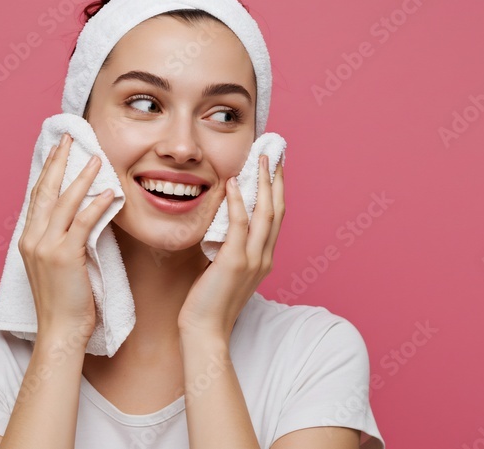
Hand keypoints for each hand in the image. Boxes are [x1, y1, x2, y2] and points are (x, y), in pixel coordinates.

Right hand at [18, 133, 115, 341]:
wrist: (59, 332)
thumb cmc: (63, 304)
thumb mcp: (56, 267)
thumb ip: (61, 241)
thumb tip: (78, 220)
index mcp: (28, 240)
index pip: (37, 196)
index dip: (48, 171)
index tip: (58, 150)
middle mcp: (32, 239)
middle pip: (45, 190)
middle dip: (58, 162)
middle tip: (70, 139)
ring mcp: (46, 247)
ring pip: (63, 202)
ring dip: (81, 177)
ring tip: (96, 158)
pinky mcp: (64, 257)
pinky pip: (82, 223)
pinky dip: (95, 205)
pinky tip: (108, 192)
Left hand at [178, 154, 284, 340]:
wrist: (206, 331)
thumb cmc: (209, 302)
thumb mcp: (224, 269)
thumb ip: (229, 247)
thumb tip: (221, 223)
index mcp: (263, 258)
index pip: (276, 217)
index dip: (277, 189)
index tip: (274, 166)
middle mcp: (264, 257)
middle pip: (278, 209)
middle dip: (277, 179)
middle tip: (274, 152)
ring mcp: (252, 260)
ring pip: (265, 213)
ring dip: (263, 183)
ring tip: (260, 158)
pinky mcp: (234, 263)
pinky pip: (240, 226)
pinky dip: (238, 202)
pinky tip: (235, 184)